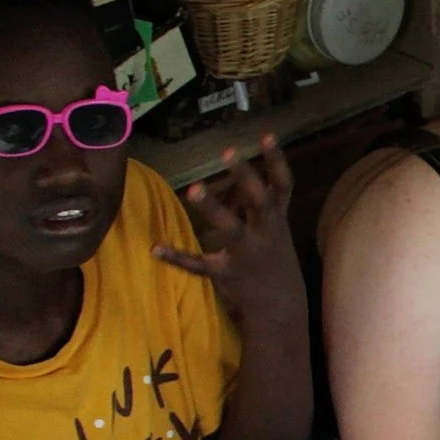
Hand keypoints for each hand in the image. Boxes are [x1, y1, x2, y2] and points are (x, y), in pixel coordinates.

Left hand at [156, 136, 304, 323]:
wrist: (281, 305)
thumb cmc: (274, 258)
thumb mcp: (277, 228)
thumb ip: (263, 201)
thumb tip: (243, 169)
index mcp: (278, 220)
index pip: (283, 186)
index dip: (276, 160)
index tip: (265, 135)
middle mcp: (266, 234)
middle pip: (260, 201)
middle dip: (247, 176)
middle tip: (228, 151)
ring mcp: (247, 254)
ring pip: (232, 229)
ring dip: (213, 208)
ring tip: (193, 188)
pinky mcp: (228, 274)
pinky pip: (201, 265)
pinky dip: (178, 257)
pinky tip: (156, 248)